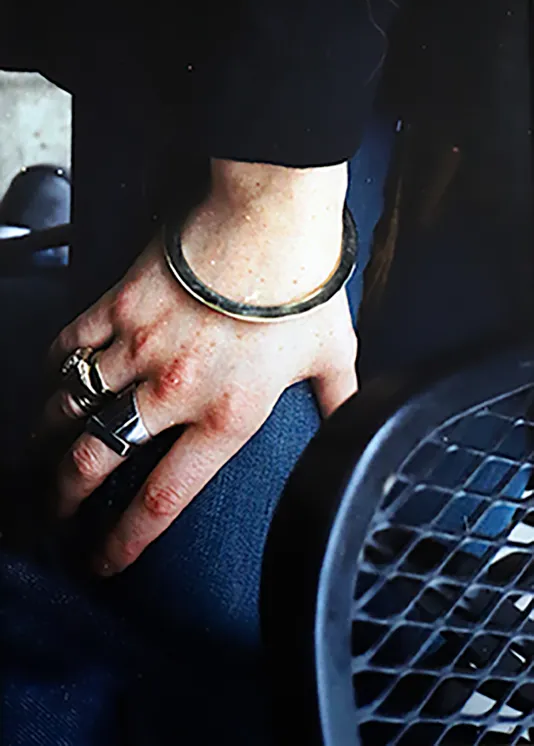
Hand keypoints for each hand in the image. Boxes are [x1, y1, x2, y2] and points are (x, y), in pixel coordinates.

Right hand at [44, 160, 357, 575]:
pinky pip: (68, 346)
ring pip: (71, 406)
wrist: (270, 218)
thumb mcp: (332, 355)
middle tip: (55, 513)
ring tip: (43, 450)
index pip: (163, 498)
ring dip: (50, 434)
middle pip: (94, 461)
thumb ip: (338, 400)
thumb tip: (353, 425)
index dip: (125, 541)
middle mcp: (173, 391)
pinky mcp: (119, 305)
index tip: (102, 562)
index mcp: (226, 415)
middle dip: (64, 497)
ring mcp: (138, 348)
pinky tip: (52, 380)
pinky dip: (54, 368)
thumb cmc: (303, 287)